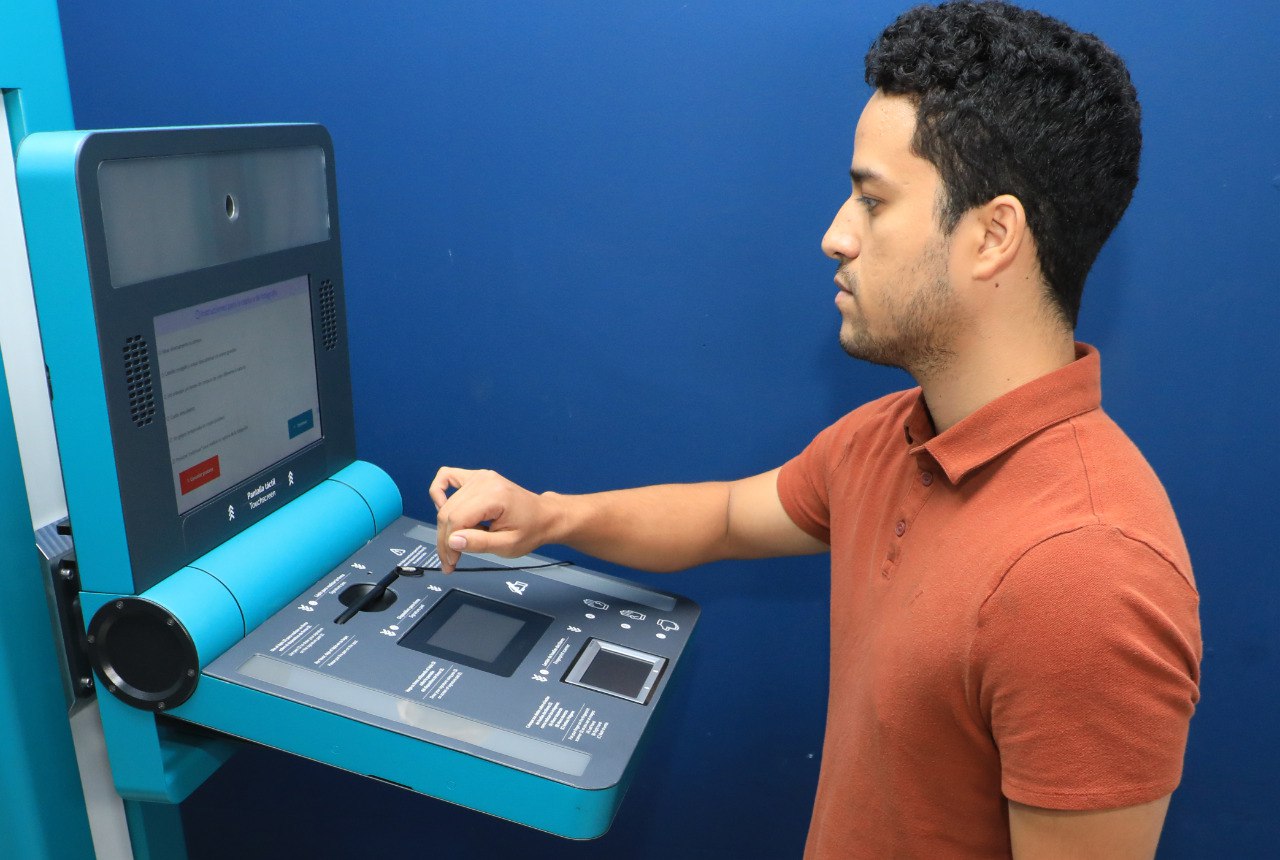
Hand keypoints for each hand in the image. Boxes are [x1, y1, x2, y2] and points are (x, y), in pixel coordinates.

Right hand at [429, 467, 556, 571]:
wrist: (544, 516)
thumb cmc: (530, 530)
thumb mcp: (508, 545)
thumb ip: (479, 544)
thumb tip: (452, 541)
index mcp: (494, 496)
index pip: (457, 519)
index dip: (449, 544)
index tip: (451, 562)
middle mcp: (484, 481)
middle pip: (448, 512)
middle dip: (445, 540)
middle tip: (451, 560)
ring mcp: (479, 477)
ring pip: (446, 504)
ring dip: (446, 526)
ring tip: (460, 540)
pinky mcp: (476, 477)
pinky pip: (447, 477)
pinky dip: (439, 492)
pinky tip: (442, 508)